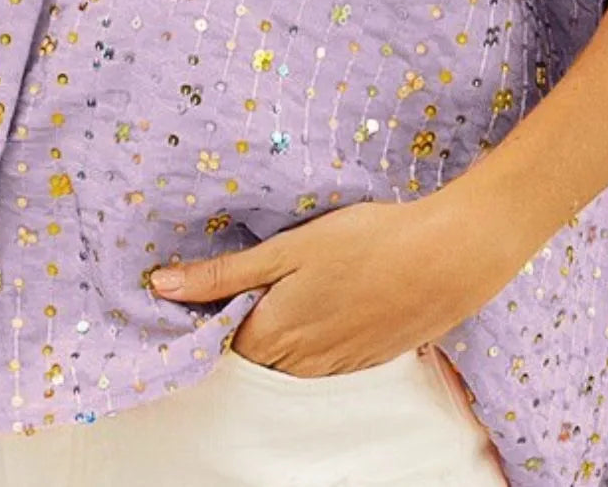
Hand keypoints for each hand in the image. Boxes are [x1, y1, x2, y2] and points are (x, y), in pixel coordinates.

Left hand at [149, 183, 528, 377]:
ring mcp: (338, 367)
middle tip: (233, 285)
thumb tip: (160, 286)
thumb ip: (224, 274)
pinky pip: (323, 360)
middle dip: (236, 328)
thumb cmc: (365, 242)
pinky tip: (323, 301)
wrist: (447, 259)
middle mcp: (301, 364)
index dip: (203, 319)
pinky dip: (312, 338)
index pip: (218, 345)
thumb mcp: (286, 249)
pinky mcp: (368, 359)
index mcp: (273, 335)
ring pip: (288, 362)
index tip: (194, 290)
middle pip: (252, 358)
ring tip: (281, 289)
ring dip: (276, 334)